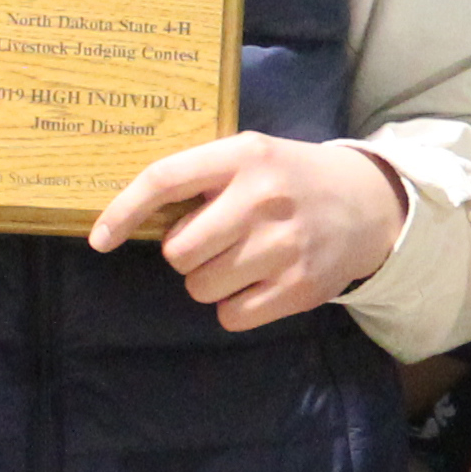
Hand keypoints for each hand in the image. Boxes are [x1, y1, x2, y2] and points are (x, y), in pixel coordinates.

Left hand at [110, 131, 406, 329]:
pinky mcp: (300, 287)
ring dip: (210, 281)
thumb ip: (204, 179)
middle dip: (186, 254)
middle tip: (215, 242)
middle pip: (179, 251)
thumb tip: (137, 218)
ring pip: (201, 287)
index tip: (100, 239)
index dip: (123, 211)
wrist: (370, 204)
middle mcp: (262, 198)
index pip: (165, 179)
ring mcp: (283, 246)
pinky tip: (259, 284)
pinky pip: (231, 315)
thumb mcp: (253, 157)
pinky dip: (235, 307)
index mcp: (244, 156)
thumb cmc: (293, 180)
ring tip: (243, 261)